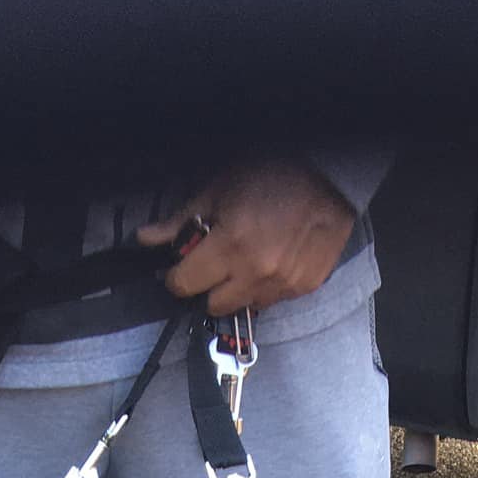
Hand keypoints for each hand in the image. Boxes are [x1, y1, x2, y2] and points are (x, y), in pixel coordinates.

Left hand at [137, 161, 355, 313]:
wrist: (333, 172)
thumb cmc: (272, 171)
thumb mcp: (219, 187)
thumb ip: (182, 220)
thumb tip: (144, 239)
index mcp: (230, 245)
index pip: (185, 284)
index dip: (178, 274)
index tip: (182, 264)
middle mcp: (257, 271)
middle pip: (212, 304)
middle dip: (208, 285)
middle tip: (217, 260)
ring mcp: (284, 283)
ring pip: (244, 305)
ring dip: (238, 287)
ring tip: (249, 255)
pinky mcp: (305, 286)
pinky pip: (273, 299)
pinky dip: (267, 285)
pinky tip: (274, 257)